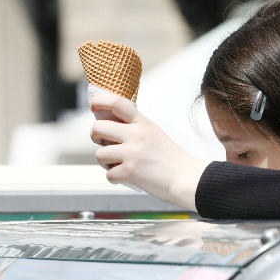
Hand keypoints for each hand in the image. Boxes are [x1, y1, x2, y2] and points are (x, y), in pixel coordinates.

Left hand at [90, 93, 208, 211]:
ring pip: (99, 154)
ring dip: (105, 162)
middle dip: (95, 136)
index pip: (117, 102)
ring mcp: (132, 153)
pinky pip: (108, 174)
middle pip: (99, 128)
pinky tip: (126, 177)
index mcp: (142, 123)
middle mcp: (136, 134)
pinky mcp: (131, 171)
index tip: (94, 107)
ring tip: (118, 164)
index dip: (100, 101)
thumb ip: (134, 128)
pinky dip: (114, 178)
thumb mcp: (153, 133)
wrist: (185, 178)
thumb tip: (108, 127)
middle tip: (102, 143)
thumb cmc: (169, 158)